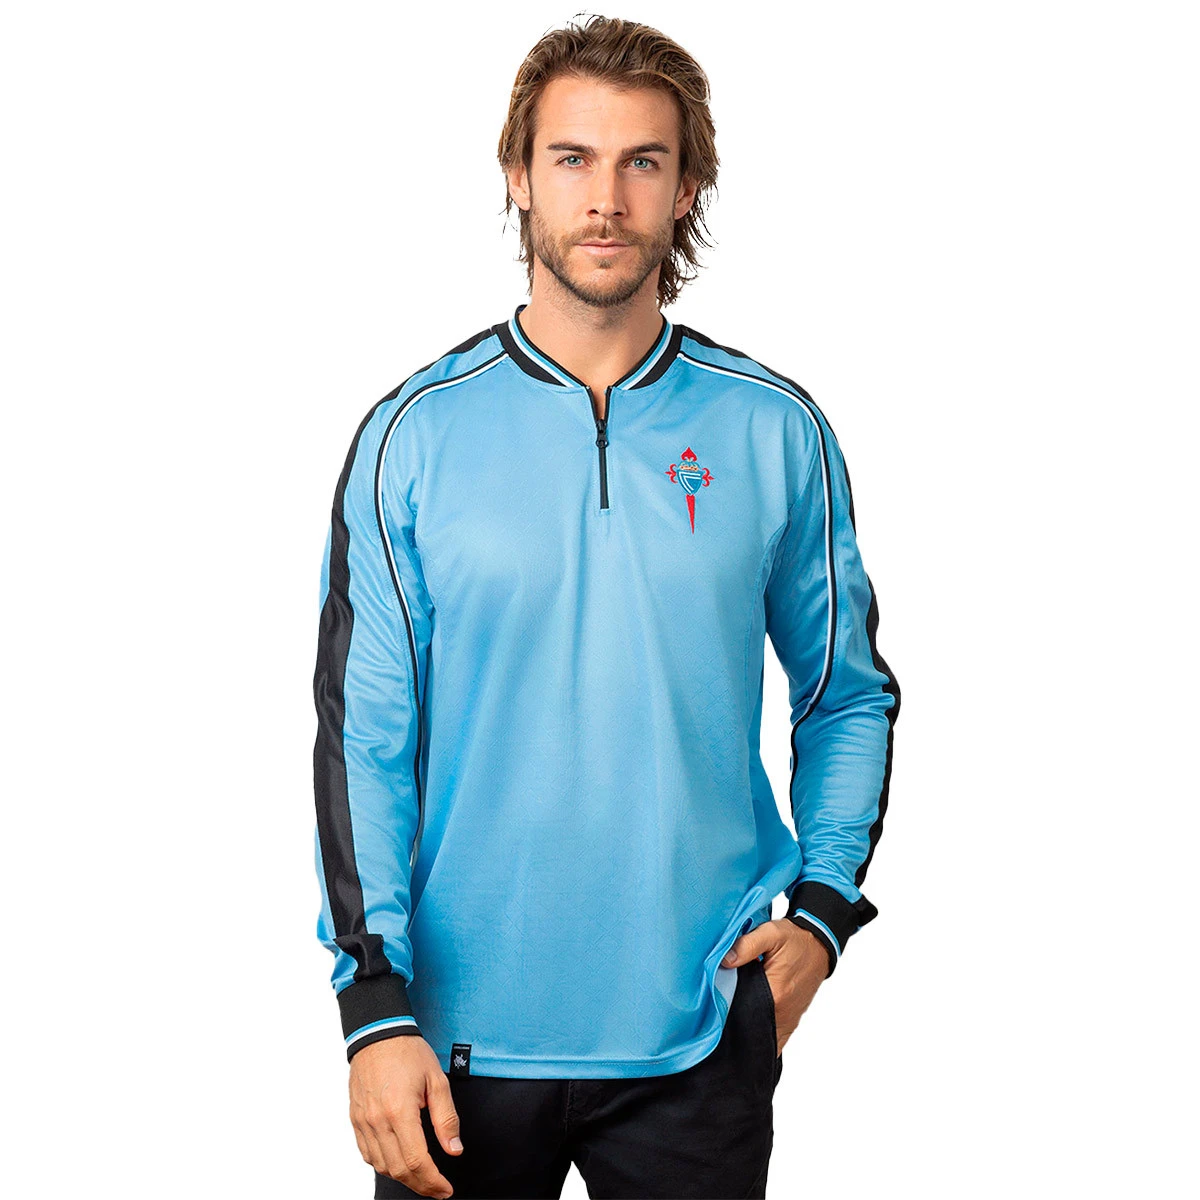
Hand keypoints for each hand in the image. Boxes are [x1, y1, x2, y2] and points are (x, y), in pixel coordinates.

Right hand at [348, 1035, 463, 1198]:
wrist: (378, 1034)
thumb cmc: (408, 1052)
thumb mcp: (437, 1080)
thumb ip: (446, 1118)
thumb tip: (454, 1149)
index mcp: (399, 1110)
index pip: (416, 1161)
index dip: (433, 1182)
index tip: (445, 1189)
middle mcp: (377, 1120)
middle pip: (398, 1170)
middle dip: (421, 1186)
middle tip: (437, 1189)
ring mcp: (363, 1121)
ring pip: (382, 1166)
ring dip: (403, 1178)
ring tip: (422, 1177)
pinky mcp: (356, 1120)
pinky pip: (368, 1154)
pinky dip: (384, 1165)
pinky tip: (399, 1162)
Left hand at [722, 919, 827, 1054]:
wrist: (819, 945)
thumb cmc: (795, 939)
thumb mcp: (771, 933)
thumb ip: (746, 945)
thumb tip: (724, 961)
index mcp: (775, 993)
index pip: (741, 1012)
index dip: (724, 1010)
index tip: (711, 1007)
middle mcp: (782, 1013)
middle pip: (749, 1028)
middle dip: (731, 1025)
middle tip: (716, 1015)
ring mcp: (787, 1020)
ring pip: (760, 1037)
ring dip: (745, 1033)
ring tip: (728, 1023)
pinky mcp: (790, 1021)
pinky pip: (773, 1040)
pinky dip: (759, 1038)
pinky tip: (746, 1032)